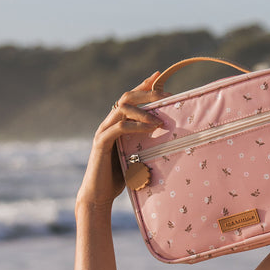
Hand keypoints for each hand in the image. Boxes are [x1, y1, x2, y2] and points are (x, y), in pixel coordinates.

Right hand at [76, 73, 166, 208]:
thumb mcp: (138, 155)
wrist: (99, 194)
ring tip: (160, 119)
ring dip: (144, 111)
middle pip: (126, 97)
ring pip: (122, 109)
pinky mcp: (101, 143)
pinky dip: (136, 125)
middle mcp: (108, 123)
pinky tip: (150, 128)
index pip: (130, 98)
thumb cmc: (120, 177)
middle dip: (147, 93)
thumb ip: (147, 143)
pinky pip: (119, 128)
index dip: (143, 85)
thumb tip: (169, 136)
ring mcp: (103, 131)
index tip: (159, 75)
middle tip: (166, 96)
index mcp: (116, 123)